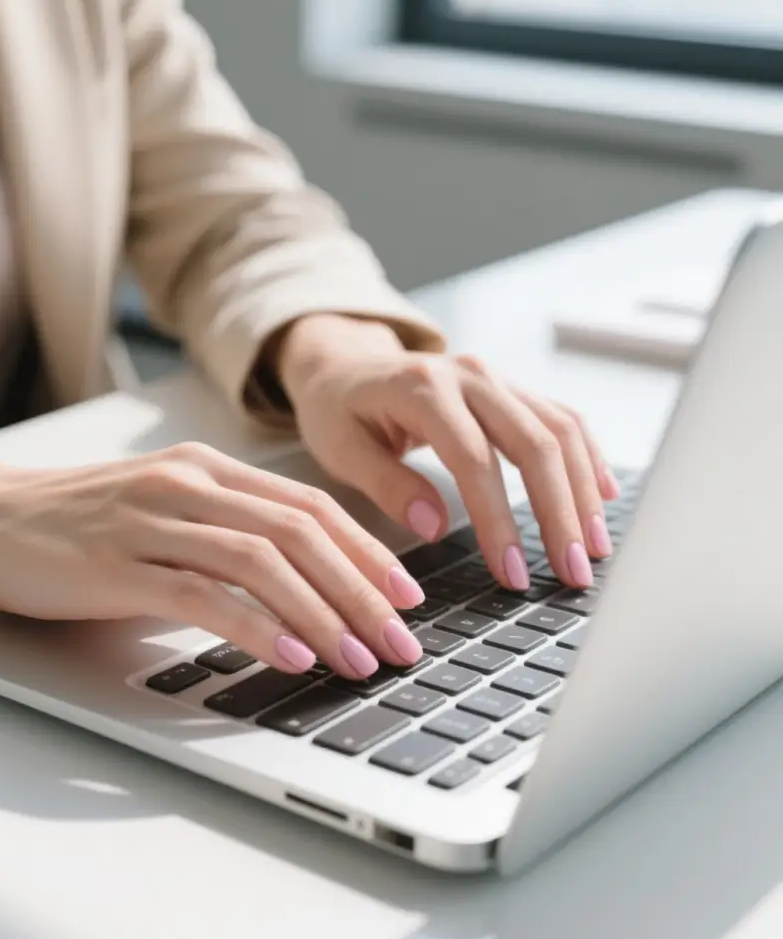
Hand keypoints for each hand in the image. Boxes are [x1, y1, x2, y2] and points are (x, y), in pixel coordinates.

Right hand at [0, 445, 431, 678]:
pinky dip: (257, 627)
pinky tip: (291, 657)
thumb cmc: (77, 526)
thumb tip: (298, 592)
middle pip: (301, 532)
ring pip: (262, 561)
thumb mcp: (162, 514)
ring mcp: (151, 519)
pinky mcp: (116, 562)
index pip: (310, 506)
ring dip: (323, 614)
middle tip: (402, 642)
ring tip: (360, 660)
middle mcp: (187, 483)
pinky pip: (203, 593)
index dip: (368, 552)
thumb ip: (223, 538)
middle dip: (363, 591)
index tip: (406, 598)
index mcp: (207, 469)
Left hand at [277, 315, 618, 590]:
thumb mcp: (341, 449)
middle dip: (559, 514)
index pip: (475, 460)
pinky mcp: (511, 388)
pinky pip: (562, 418)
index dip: (498, 520)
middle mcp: (470, 376)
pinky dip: (588, 457)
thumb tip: (435, 527)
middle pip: (534, 443)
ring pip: (559, 430)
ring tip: (594, 548)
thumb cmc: (338, 411)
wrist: (344, 365)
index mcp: (423, 389)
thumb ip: (386, 485)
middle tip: (572, 573)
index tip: (511, 573)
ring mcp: (496, 378)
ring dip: (583, 492)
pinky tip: (602, 497)